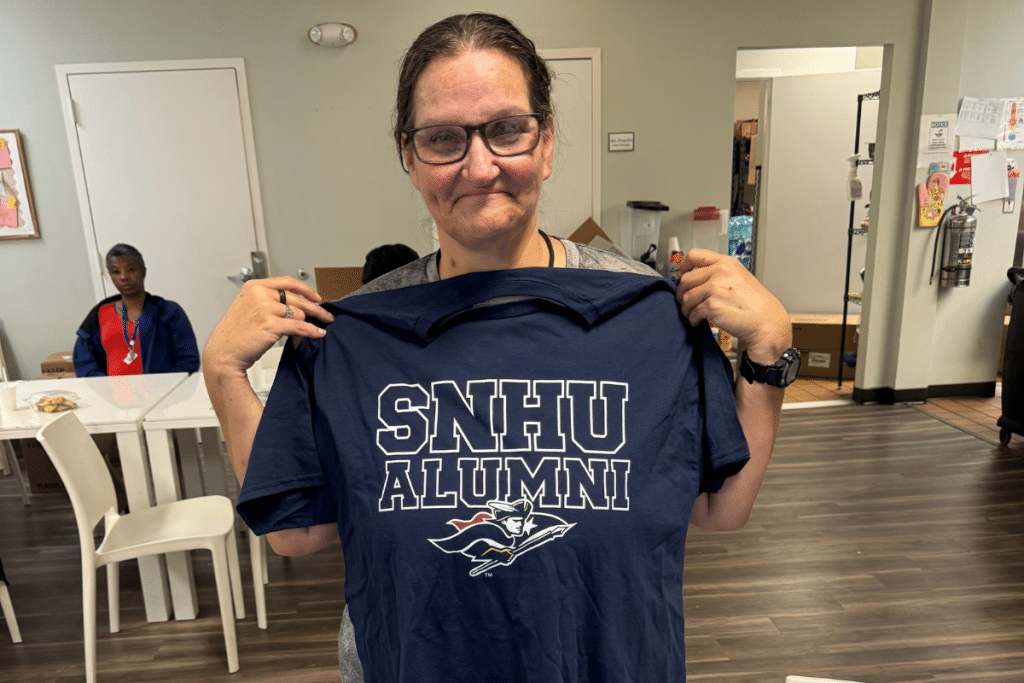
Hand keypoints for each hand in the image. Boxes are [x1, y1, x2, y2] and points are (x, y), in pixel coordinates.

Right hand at [202, 276, 334, 376]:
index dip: (305, 289)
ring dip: (307, 323)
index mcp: (254, 287)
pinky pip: (299, 326)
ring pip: (299, 313)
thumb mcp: (248, 307)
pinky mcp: (271, 325)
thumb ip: (268, 300)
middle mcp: (260, 295)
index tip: (315, 296)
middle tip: (325, 314)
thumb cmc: (235, 334)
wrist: (224, 352)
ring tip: (313, 329)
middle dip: (315, 308)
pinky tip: (318, 333)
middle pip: (296, 298)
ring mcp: (265, 309)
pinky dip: (311, 330)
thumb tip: (295, 304)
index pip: (286, 282)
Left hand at [676, 249, 790, 362]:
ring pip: (686, 297)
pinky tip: (698, 322)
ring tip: (693, 314)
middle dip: (682, 293)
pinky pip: (692, 312)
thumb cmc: (754, 304)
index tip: (683, 276)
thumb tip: (695, 280)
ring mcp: (715, 288)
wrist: (767, 322)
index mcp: (726, 263)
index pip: (694, 255)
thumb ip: (718, 274)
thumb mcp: (738, 277)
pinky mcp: (712, 305)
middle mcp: (720, 272)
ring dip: (686, 309)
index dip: (684, 267)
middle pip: (686, 279)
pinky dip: (692, 319)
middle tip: (686, 302)